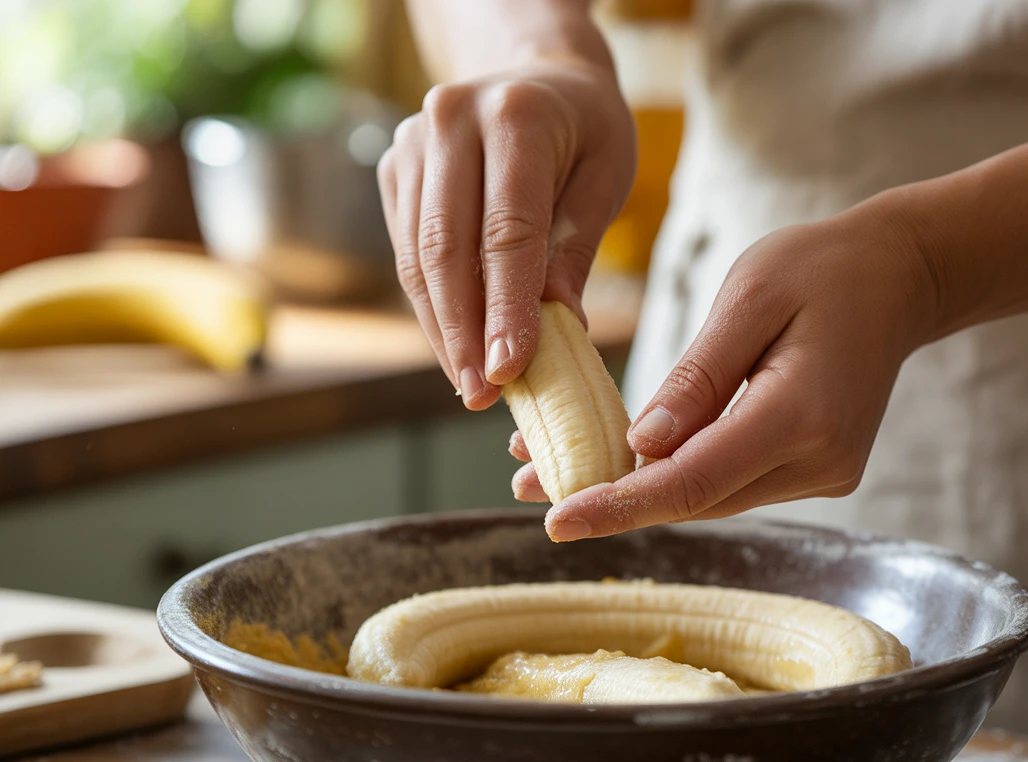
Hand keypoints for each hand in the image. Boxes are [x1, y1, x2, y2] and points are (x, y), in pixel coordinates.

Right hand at [378, 60, 635, 409]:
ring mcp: (413, 142)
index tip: (511, 369)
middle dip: (465, 331)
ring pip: (419, 257)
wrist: (536, 75)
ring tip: (469, 384)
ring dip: (442, 328)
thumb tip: (558, 327)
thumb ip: (575, 249)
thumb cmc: (584, 132)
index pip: (507, 230)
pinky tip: (455, 345)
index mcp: (515, 116)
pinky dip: (431, 304)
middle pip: (448, 248)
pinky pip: (408, 251)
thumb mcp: (605, 178)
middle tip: (483, 394)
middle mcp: (451, 121)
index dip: (506, 307)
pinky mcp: (395, 168)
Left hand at [511, 196, 938, 540]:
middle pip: (696, 498)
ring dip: (637, 489)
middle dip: (612, 498)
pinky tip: (621, 459)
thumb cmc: (823, 269)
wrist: (900, 278)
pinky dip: (674, 474)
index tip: (557, 521)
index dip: (621, 505)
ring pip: (709, 496)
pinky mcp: (812, 469)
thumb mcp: (751, 297)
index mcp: (803, 414)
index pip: (695, 480)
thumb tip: (640, 445)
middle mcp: (818, 461)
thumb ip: (697, 377)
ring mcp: (821, 473)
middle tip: (529, 485)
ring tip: (553, 471)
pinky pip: (729, 480)